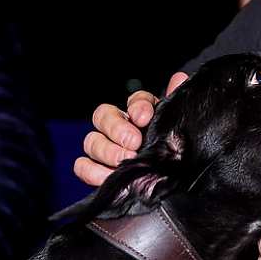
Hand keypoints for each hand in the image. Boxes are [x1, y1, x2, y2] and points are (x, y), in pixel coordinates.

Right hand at [73, 71, 188, 185]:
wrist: (168, 181)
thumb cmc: (171, 149)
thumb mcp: (176, 126)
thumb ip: (177, 103)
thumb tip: (179, 78)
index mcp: (142, 112)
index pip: (135, 100)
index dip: (138, 106)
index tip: (144, 118)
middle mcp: (119, 126)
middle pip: (104, 116)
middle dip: (117, 129)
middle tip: (133, 143)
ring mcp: (105, 148)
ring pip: (91, 140)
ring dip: (106, 151)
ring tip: (124, 161)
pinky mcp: (96, 170)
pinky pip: (82, 165)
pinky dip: (92, 171)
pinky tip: (108, 176)